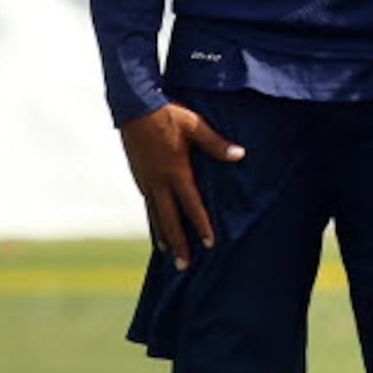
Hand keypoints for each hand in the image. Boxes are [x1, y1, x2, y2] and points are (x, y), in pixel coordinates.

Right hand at [119, 102, 244, 270]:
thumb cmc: (168, 114)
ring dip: (162, 236)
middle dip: (178, 243)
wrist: (133, 106)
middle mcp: (158, 181)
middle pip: (168, 220)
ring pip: (154, 215)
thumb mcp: (195, 125)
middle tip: (184, 266)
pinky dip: (152, 220)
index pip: (191, 205)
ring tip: (167, 255)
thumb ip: (216, 143)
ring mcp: (145, 180)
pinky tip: (155, 228)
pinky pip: (146, 205)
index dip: (201, 225)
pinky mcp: (138, 176)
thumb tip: (240, 155)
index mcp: (175, 171)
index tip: (210, 243)